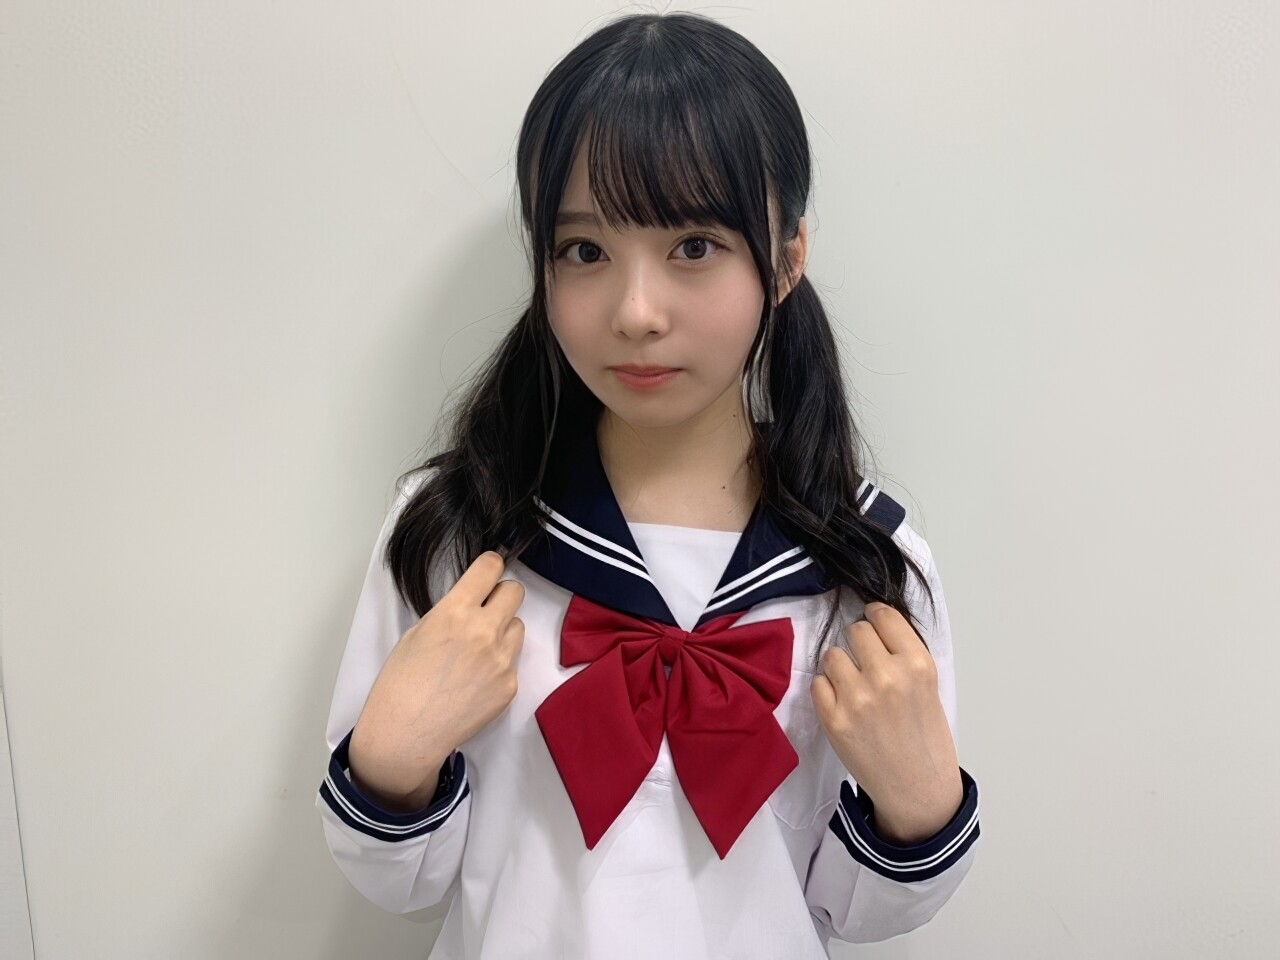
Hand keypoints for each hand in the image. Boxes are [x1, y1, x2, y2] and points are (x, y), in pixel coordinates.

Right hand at [349, 550, 525, 807]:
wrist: (406, 734)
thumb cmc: (400, 683)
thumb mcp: (417, 633)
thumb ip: (450, 614)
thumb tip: (472, 604)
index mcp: (455, 612)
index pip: (490, 568)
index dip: (490, 566)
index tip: (488, 570)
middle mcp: (484, 631)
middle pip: (516, 592)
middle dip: (502, 595)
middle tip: (487, 608)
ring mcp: (502, 660)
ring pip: (518, 627)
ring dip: (503, 631)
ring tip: (477, 651)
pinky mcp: (510, 686)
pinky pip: (512, 662)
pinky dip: (499, 665)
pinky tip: (476, 681)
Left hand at [810, 601, 962, 844]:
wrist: (917, 788)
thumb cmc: (926, 736)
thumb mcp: (930, 686)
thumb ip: (903, 654)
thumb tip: (874, 624)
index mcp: (917, 665)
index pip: (884, 616)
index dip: (876, 618)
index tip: (873, 624)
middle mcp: (887, 677)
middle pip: (856, 630)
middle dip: (860, 643)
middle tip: (867, 663)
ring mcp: (857, 698)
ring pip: (832, 654)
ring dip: (841, 666)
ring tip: (855, 687)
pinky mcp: (834, 719)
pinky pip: (818, 683)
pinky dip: (828, 691)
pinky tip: (845, 705)